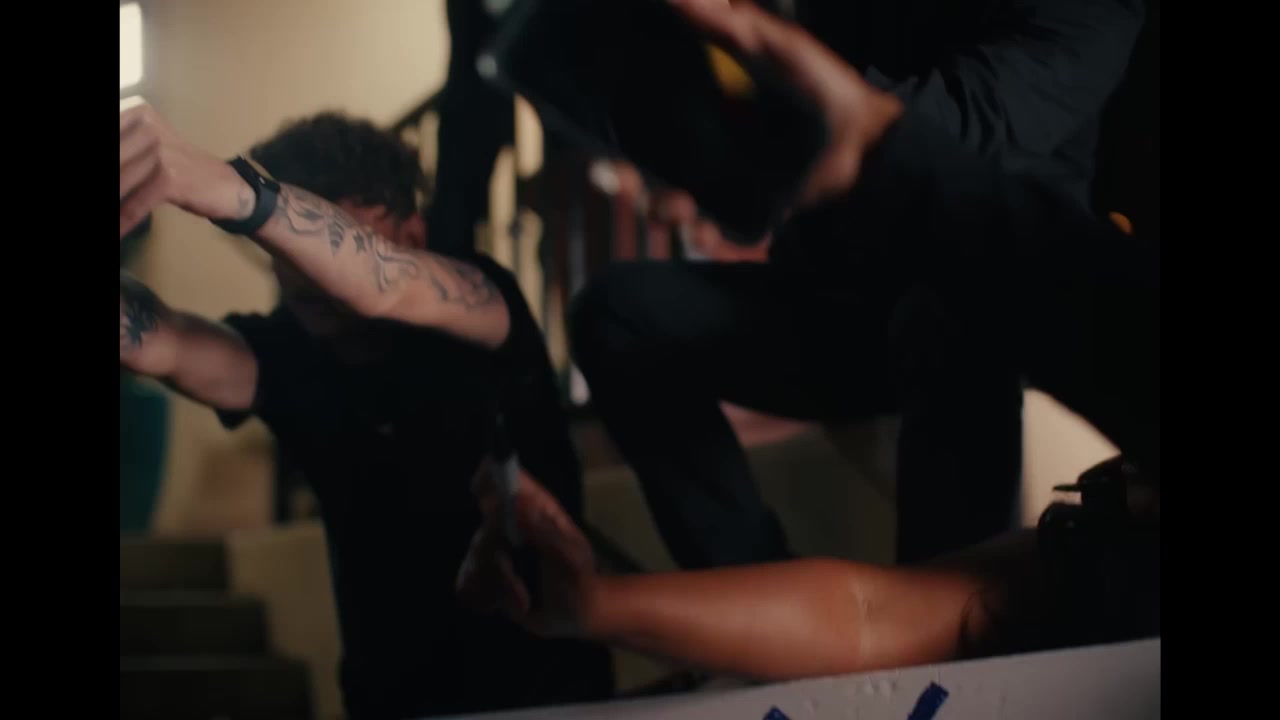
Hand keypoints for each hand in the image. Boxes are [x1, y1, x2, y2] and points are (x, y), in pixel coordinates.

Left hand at [119, 103, 253, 238]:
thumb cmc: (184, 170)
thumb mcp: (149, 149)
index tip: (115, 184)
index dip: (108, 163)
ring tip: (112, 222)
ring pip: (116, 184)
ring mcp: (159, 150)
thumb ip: (123, 151)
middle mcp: (147, 126)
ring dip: (113, 206)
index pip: (107, 132)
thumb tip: (110, 166)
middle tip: (88, 202)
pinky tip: (118, 232)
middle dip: (111, 184)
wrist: (226, 187)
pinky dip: (122, 222)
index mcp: (138, 113)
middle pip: (112, 159)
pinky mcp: (169, 177)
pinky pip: (133, 205)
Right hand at [457, 466, 599, 636]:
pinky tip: (502, 604)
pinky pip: (466, 582)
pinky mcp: (485, 572)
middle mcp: (513, 522)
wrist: (573, 617)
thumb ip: (544, 532)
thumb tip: (516, 500)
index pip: (508, 478)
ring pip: (475, 559)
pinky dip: (484, 598)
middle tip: (520, 584)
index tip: (491, 507)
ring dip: (498, 586)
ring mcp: (496, 547)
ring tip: (524, 600)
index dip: (491, 479)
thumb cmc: (579, 582)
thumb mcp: (570, 560)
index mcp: (537, 508)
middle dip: (499, 563)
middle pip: (485, 528)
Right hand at [602, 0, 903, 248]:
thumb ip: (719, 21)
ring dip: (664, 210)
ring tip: (679, 208)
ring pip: (672, 207)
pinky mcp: (748, 215)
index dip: (616, 141)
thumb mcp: (767, 44)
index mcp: (699, 111)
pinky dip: (707, 235)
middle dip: (625, 183)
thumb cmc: (820, 85)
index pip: (641, 129)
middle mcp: (703, 151)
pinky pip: (715, 232)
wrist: (866, 140)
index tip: (602, 146)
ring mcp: (724, 186)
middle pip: (644, 174)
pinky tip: (708, 232)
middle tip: (621, 179)